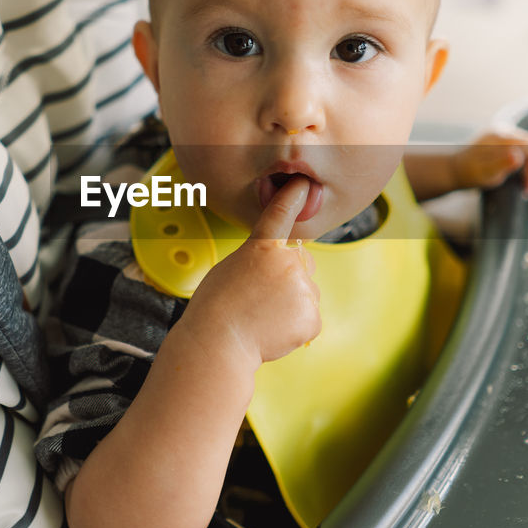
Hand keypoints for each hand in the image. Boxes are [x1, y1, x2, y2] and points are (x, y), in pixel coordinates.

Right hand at [180, 178, 321, 367]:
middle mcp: (287, 262)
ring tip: (263, 319)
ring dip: (291, 307)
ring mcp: (303, 289)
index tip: (302, 184)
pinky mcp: (312, 316)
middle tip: (262, 301)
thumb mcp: (231, 270)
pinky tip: (274, 332)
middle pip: (301, 266)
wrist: (218, 343)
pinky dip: (296, 329)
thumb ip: (259, 263)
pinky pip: (309, 320)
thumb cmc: (215, 309)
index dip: (292, 197)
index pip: (280, 215)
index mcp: (262, 248)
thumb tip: (277, 275)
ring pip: (306, 295)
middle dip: (290, 280)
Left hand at [453, 127, 527, 193]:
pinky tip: (523, 177)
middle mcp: (503, 131)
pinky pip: (523, 150)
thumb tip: (518, 155)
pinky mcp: (504, 140)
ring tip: (526, 188)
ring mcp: (504, 134)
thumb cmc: (469, 173)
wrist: (454, 169)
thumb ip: (502, 164)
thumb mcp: (485, 173)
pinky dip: (527, 164)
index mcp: (500, 138)